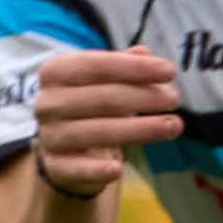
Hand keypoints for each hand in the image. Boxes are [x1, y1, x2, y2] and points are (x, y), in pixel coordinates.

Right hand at [29, 48, 180, 196]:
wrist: (63, 148)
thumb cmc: (91, 105)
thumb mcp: (103, 80)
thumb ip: (123, 65)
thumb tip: (145, 52)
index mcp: (56, 72)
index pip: (97, 65)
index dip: (135, 67)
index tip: (170, 70)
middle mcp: (48, 102)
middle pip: (103, 99)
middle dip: (143, 97)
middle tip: (174, 98)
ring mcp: (50, 135)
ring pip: (98, 132)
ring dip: (141, 130)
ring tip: (174, 125)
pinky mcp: (56, 166)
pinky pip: (77, 168)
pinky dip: (97, 170)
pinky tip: (118, 169)